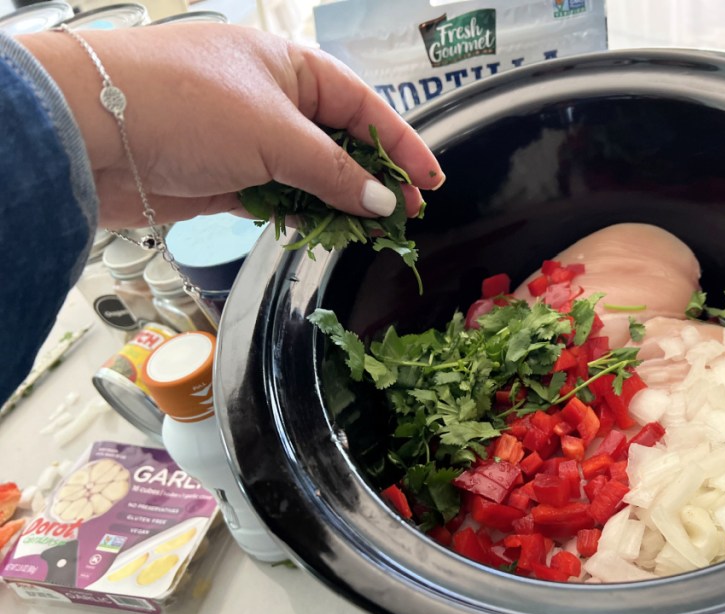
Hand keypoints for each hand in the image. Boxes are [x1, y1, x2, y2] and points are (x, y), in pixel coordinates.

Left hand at [20, 24, 443, 227]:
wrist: (91, 133)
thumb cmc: (187, 107)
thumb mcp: (276, 134)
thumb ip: (334, 172)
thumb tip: (383, 200)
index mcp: (290, 67)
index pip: (362, 105)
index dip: (400, 142)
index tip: (431, 179)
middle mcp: (274, 100)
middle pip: (340, 142)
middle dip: (373, 179)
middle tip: (405, 214)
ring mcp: (249, 141)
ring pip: (312, 176)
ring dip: (339, 204)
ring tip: (372, 232)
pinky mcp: (227, 178)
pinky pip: (280, 198)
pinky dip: (303, 216)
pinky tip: (326, 233)